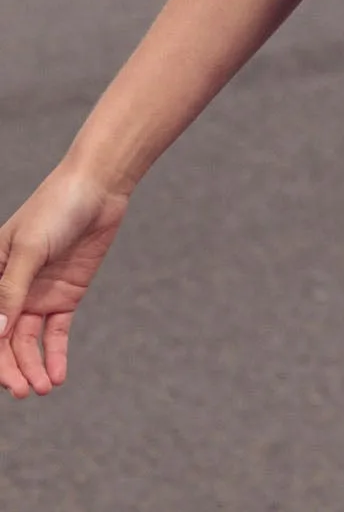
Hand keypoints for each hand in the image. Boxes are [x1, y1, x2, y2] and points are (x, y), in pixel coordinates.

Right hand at [0, 163, 130, 397]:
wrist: (99, 188)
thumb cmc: (55, 208)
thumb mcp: (29, 248)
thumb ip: (11, 290)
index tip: (2, 379)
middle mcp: (11, 290)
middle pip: (6, 340)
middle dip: (11, 369)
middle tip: (25, 391)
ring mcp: (38, 294)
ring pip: (29, 342)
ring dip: (33, 367)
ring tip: (44, 389)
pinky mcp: (66, 296)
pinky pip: (56, 333)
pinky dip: (55, 355)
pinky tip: (58, 375)